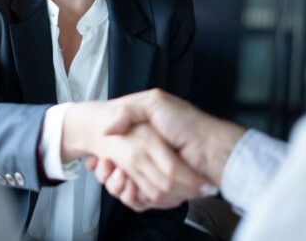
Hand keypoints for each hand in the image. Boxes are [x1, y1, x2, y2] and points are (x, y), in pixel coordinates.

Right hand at [87, 89, 246, 209]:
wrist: (210, 147)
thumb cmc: (185, 122)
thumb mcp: (154, 103)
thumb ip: (127, 111)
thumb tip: (105, 129)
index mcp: (142, 140)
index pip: (112, 152)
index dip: (102, 158)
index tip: (96, 157)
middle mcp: (146, 160)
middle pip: (114, 173)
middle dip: (106, 171)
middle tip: (103, 164)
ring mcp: (152, 178)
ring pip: (123, 189)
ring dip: (116, 184)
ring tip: (117, 175)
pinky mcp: (160, 194)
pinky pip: (139, 201)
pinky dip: (132, 196)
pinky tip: (130, 186)